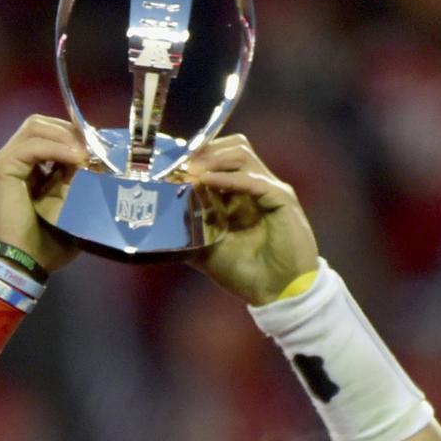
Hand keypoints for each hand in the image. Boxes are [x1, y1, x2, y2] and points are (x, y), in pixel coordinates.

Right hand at [0, 114, 87, 275]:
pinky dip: (57, 148)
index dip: (72, 136)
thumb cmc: (44, 247)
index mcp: (23, 170)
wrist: (20, 266)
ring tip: (87, 153)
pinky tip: (76, 159)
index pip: (46, 135)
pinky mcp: (0, 169)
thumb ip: (78, 185)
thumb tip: (97, 165)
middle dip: (70, 131)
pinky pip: (32, 146)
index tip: (97, 148)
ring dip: (65, 137)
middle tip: (95, 147)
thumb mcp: (68, 210)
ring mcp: (2, 163)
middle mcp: (10, 161)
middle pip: (39, 124)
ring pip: (35, 127)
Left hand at [184, 135, 319, 304]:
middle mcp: (256, 186)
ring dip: (212, 159)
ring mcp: (269, 190)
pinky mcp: (281, 200)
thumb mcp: (206, 250)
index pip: (220, 158)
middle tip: (178, 164)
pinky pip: (253, 180)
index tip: (169, 165)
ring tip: (189, 170)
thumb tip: (159, 222)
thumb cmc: (247, 273)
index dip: (196, 157)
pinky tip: (205, 180)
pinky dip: (228, 177)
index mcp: (241, 194)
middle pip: (233, 147)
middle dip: (203, 151)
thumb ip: (187, 232)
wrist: (278, 294)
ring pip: (242, 154)